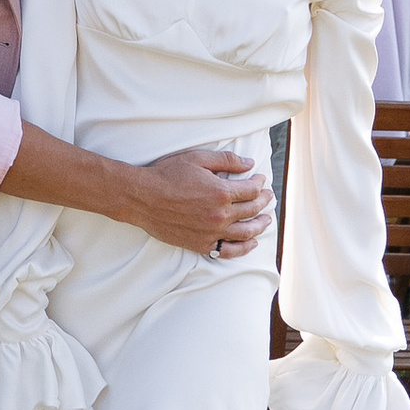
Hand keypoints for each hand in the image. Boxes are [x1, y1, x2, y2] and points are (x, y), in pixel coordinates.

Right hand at [129, 145, 272, 259]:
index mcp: (221, 192)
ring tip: (266, 220)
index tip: (260, 179)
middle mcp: (220, 215)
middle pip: (252, 210)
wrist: (141, 197)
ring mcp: (211, 232)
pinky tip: (251, 243)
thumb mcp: (196, 158)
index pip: (252, 190)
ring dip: (260, 226)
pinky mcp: (201, 244)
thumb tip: (249, 163)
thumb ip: (226, 160)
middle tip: (268, 196)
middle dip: (263, 201)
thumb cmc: (166, 174)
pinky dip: (243, 248)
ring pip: (246, 233)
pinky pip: (228, 250)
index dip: (259, 183)